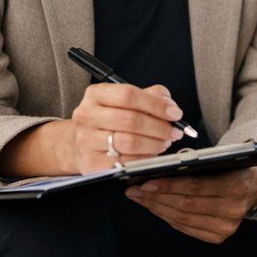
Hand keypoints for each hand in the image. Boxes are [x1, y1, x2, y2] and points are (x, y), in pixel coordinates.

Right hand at [68, 83, 183, 172]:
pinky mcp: (91, 162)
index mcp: (96, 94)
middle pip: (131, 120)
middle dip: (160, 127)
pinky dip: (144, 159)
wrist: (82, 142)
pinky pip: (125, 162)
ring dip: (155, 144)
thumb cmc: (110, 118)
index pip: (128, 95)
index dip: (156, 105)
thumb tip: (170, 105)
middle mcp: (87, 115)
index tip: (175, 113)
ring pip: (130, 142)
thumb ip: (151, 95)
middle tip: (175, 132)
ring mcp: (86, 140)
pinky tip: (151, 154)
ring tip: (164, 142)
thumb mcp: (126, 100)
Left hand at [125, 161, 256, 242]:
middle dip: (156, 197)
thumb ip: (198, 160)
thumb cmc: (235, 163)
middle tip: (133, 190)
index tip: (144, 182)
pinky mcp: (219, 237)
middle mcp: (234, 210)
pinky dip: (167, 217)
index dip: (168, 186)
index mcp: (238, 186)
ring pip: (183, 218)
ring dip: (156, 208)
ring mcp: (227, 227)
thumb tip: (161, 166)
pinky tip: (154, 207)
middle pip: (186, 205)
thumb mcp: (223, 155)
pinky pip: (186, 228)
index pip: (196, 187)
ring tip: (138, 197)